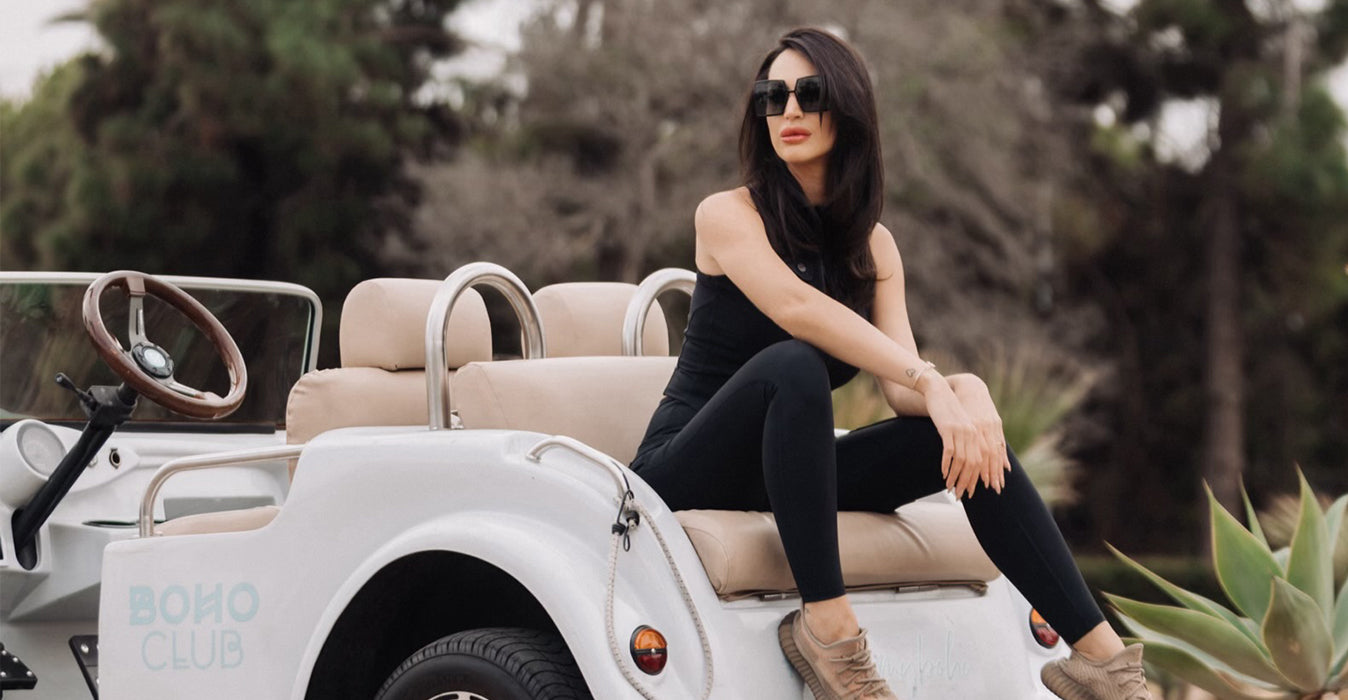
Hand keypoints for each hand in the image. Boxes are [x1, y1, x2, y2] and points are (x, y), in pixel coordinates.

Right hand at [920, 379, 992, 498]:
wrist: (938, 390)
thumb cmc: (949, 409)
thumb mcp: (963, 424)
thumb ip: (971, 439)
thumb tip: (974, 457)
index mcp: (979, 433)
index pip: (984, 461)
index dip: (980, 478)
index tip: (974, 491)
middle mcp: (973, 433)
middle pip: (974, 464)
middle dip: (968, 482)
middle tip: (961, 495)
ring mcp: (961, 431)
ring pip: (962, 460)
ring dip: (956, 477)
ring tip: (950, 488)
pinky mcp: (948, 428)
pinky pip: (949, 451)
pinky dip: (947, 464)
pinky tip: (943, 474)